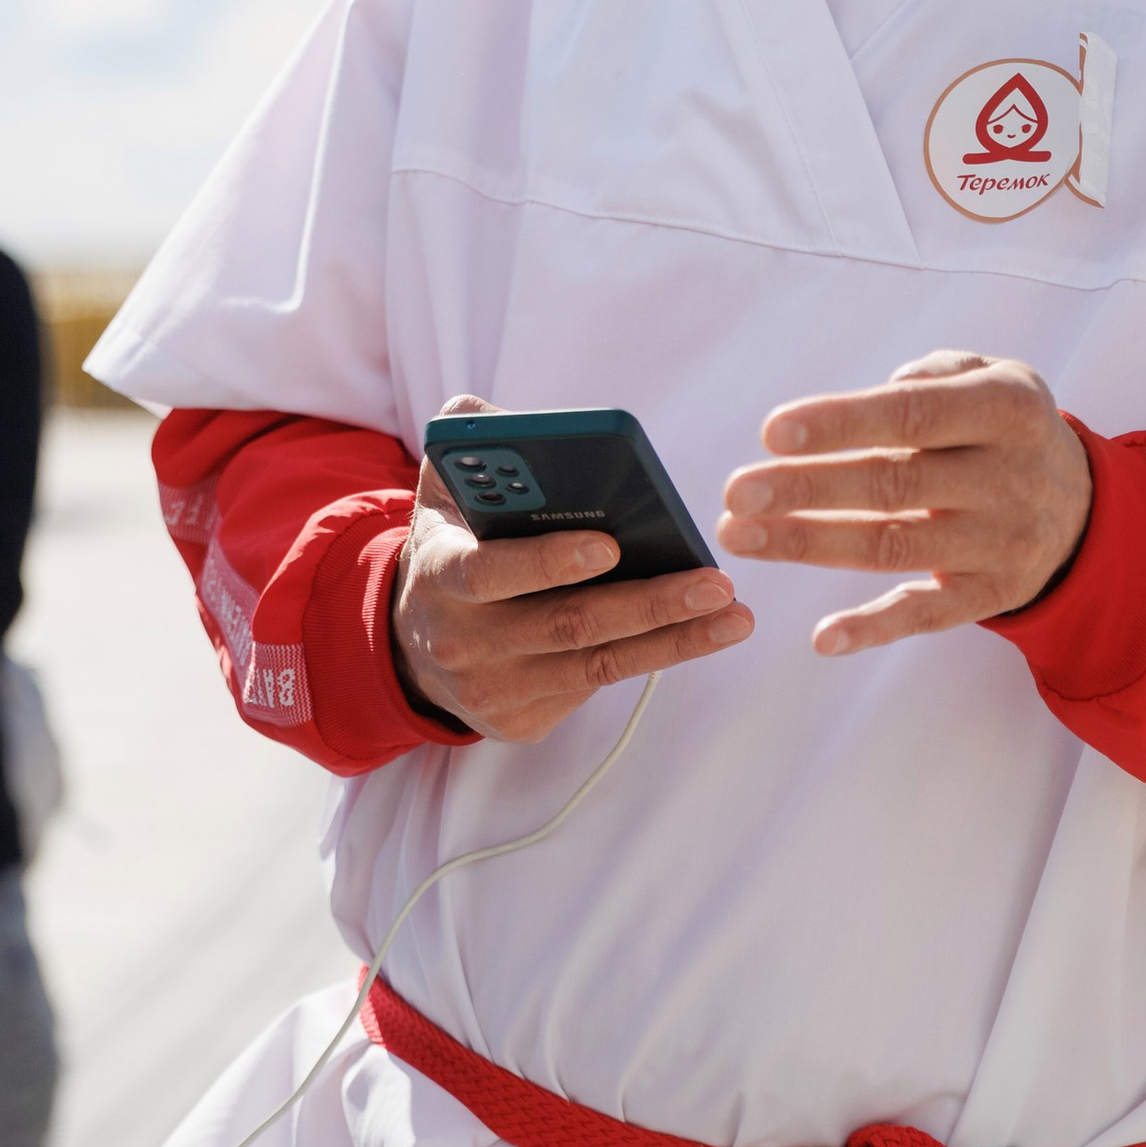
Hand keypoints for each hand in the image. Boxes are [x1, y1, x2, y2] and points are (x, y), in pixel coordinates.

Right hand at [392, 397, 752, 743]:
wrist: (412, 643)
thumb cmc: (452, 546)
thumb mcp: (442, 488)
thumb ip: (473, 440)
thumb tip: (528, 425)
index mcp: (440, 574)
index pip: (491, 572)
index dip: (549, 562)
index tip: (612, 544)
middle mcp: (462, 641)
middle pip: (568, 625)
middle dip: (650, 603)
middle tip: (716, 583)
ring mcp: (493, 689)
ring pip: (597, 664)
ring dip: (674, 641)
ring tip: (733, 614)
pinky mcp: (521, 722)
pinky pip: (594, 686)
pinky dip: (649, 657)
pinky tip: (694, 633)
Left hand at [717, 349, 1091, 654]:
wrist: (1086, 509)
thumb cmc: (1007, 431)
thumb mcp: (995, 377)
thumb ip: (934, 376)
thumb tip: (872, 398)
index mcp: (1006, 409)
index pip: (913, 415)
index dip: (842, 423)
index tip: (773, 432)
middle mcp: (1008, 478)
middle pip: (893, 484)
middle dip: (808, 488)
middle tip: (736, 491)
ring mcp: (1001, 543)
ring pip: (895, 547)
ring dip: (811, 543)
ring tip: (742, 535)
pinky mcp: (991, 596)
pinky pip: (927, 615)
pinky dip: (874, 628)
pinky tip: (823, 636)